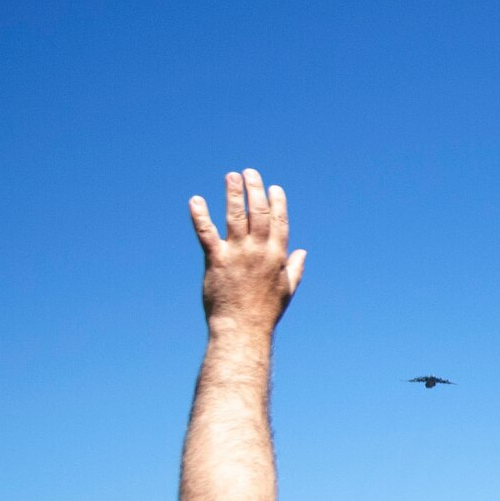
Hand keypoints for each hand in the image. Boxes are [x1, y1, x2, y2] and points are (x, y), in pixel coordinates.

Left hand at [189, 169, 306, 333]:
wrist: (242, 329)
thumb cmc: (265, 311)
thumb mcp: (287, 289)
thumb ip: (296, 268)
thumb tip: (303, 253)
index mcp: (277, 255)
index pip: (279, 221)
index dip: (277, 202)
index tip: (274, 187)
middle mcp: (258, 250)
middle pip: (258, 212)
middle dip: (255, 189)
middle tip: (249, 172)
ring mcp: (237, 254)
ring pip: (235, 217)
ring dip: (233, 194)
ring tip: (231, 176)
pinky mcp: (216, 261)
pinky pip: (207, 233)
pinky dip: (200, 216)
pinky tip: (196, 200)